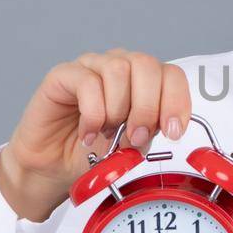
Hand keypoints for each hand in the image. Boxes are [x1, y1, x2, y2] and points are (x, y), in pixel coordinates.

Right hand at [0, 48, 191, 220]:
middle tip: (135, 137)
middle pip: (146, 65)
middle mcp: (119, 66)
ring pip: (118, 69)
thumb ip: (152, 128)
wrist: (56, 167)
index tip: (172, 132)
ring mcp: (91, 66)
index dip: (176, 102)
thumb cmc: (96, 152)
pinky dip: (93, 114)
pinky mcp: (63, 74)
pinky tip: (89, 133)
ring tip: (108, 134)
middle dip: (146, 107)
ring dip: (117, 109)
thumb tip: (167, 124)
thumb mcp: (135, 145)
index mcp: (143, 81)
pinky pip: (87, 82)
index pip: (171, 74)